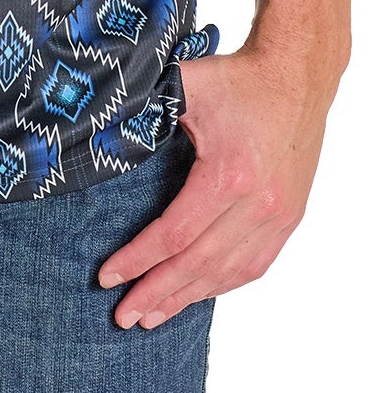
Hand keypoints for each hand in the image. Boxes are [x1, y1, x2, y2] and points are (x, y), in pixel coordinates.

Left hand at [95, 42, 335, 327]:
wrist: (297, 75)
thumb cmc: (238, 78)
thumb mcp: (185, 84)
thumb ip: (144, 107)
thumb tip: (94, 126)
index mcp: (229, 175)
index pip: (175, 234)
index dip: (138, 259)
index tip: (107, 277)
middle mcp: (259, 204)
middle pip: (200, 264)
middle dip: (157, 293)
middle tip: (123, 317)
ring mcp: (279, 215)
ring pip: (229, 272)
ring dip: (189, 298)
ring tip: (153, 316)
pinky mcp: (289, 217)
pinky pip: (254, 264)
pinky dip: (223, 284)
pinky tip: (198, 294)